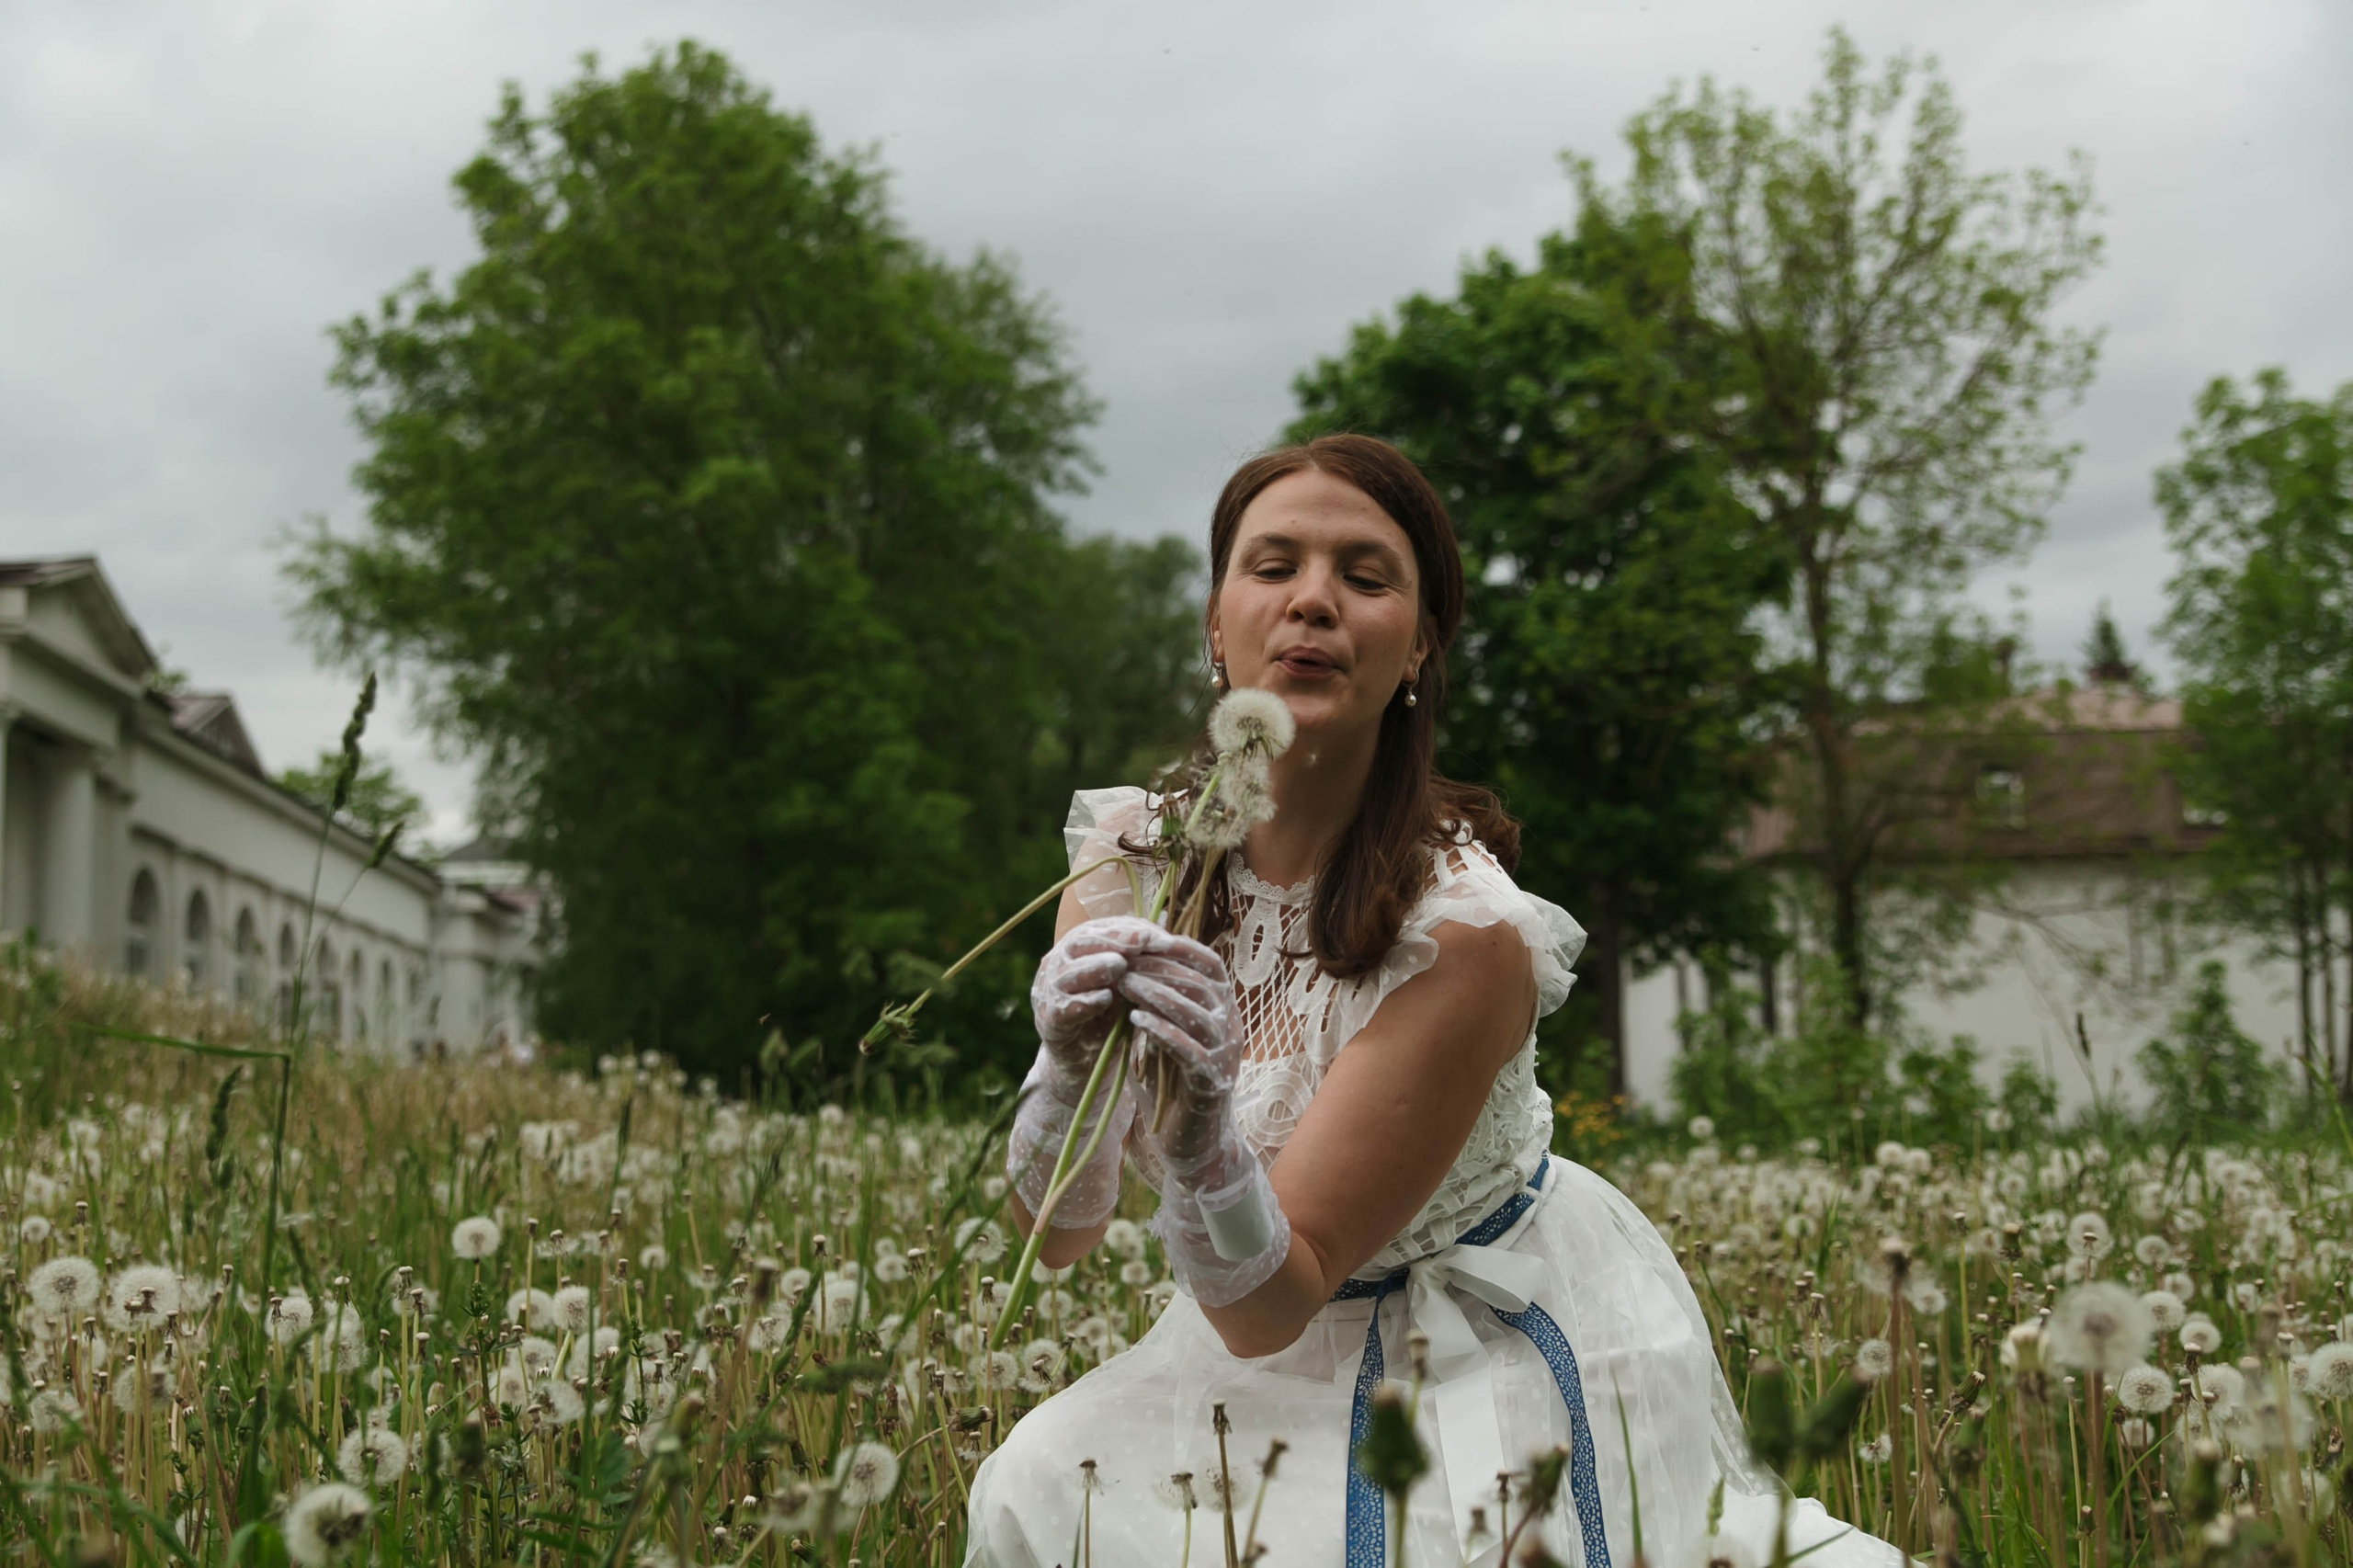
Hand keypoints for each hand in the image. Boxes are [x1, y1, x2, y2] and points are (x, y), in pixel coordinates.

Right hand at [1030, 916, 1166, 1101]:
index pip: (1100, 928)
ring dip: (1096, 968)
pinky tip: (1105, 999)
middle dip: (1114, 940)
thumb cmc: (1106, 1014)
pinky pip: (1065, 1008)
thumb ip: (1136, 964)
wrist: (1082, 1058)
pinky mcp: (1048, 1021)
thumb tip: (1168, 938)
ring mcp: (1048, 992)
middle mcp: (1057, 964)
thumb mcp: (1123, 984)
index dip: (1129, 929)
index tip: (1158, 935)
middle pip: (1081, 942)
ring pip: (1068, 973)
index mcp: (1075, 949)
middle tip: (1142, 941)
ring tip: (1120, 965)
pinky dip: (1085, 1003)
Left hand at [1119, 934, 1242, 1181]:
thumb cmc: (1174, 1084)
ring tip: (1125, 984)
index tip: (1147, 937)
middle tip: (1124, 961)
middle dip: (1159, 969)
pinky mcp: (1212, 1083)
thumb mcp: (1167, 1035)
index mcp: (1224, 1011)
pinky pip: (1190, 1051)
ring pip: (1197, 1014)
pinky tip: (1136, 1019)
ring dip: (1158, 995)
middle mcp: (1232, 1028)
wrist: (1193, 1142)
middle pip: (1200, 986)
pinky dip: (1162, 1032)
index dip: (1181, 948)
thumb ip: (1158, 1004)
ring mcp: (1225, 1056)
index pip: (1211, 966)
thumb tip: (1131, 963)